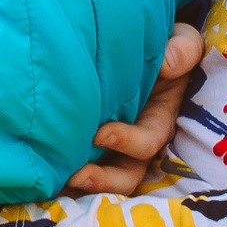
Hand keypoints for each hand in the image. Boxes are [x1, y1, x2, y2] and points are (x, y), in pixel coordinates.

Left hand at [65, 22, 203, 195]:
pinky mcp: (91, 144)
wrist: (138, 43)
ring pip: (105, 179)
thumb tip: (169, 64)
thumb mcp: (180, 41)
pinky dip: (66, 176)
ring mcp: (114, 146)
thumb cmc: (162, 44)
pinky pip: (83, 166)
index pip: (148, 142)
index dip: (127, 142)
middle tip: (75, 175)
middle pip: (127, 174)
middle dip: (104, 180)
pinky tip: (44, 174)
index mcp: (159, 119)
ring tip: (59, 181)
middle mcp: (137, 139)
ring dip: (84, 184)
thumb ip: (182, 50)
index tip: (99, 134)